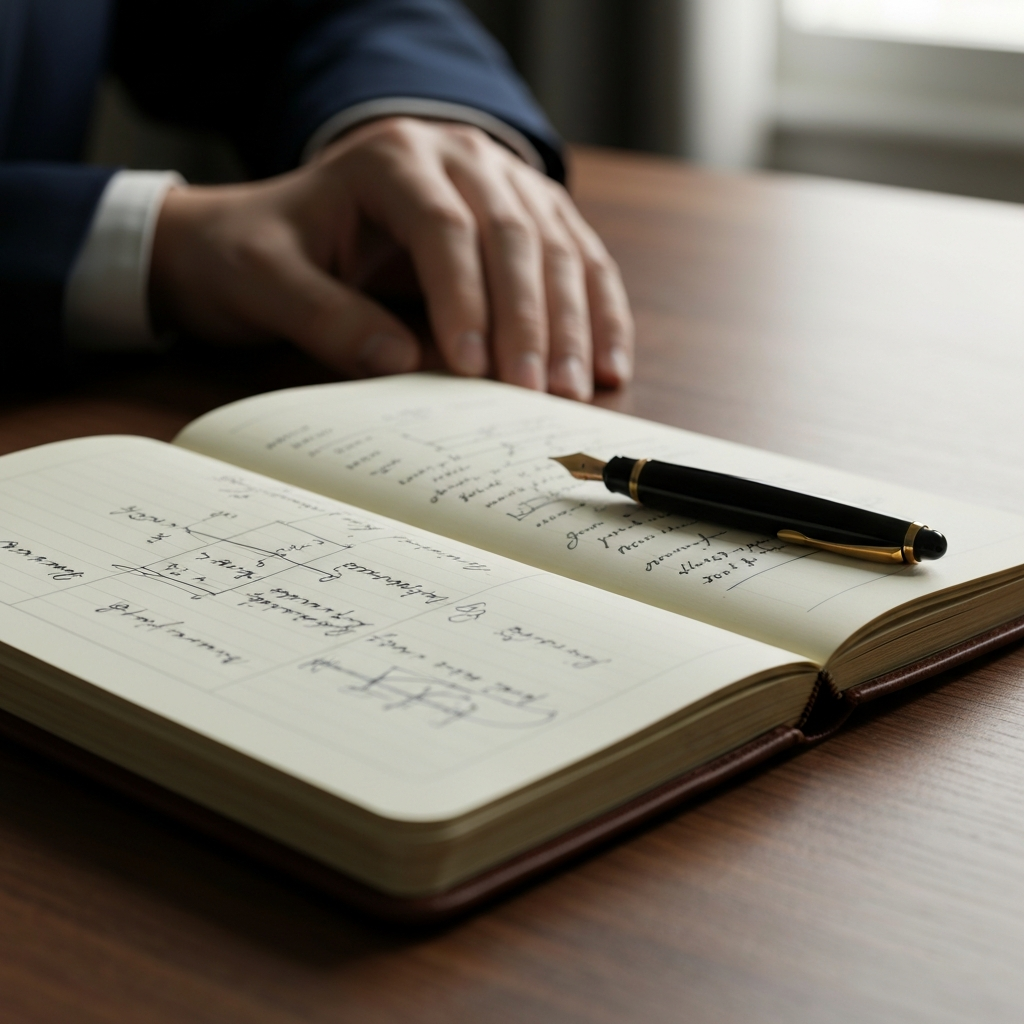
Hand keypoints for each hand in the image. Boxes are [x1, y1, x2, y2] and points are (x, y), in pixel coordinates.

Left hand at [150, 117, 633, 399]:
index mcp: (390, 158)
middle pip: (512, 234)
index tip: (468, 367)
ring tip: (575, 392)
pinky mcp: (528, 216)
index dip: (463, 297)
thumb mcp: (265, 278)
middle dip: (529, 321)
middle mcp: (458, 157)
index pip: (443, 226)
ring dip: (573, 324)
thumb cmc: (267, 250)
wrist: (274, 225)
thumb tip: (401, 363)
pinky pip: (578, 261)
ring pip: (557, 248)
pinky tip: (611, 365)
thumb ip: (324, 316)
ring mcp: (502, 182)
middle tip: (535, 394)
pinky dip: (598, 314)